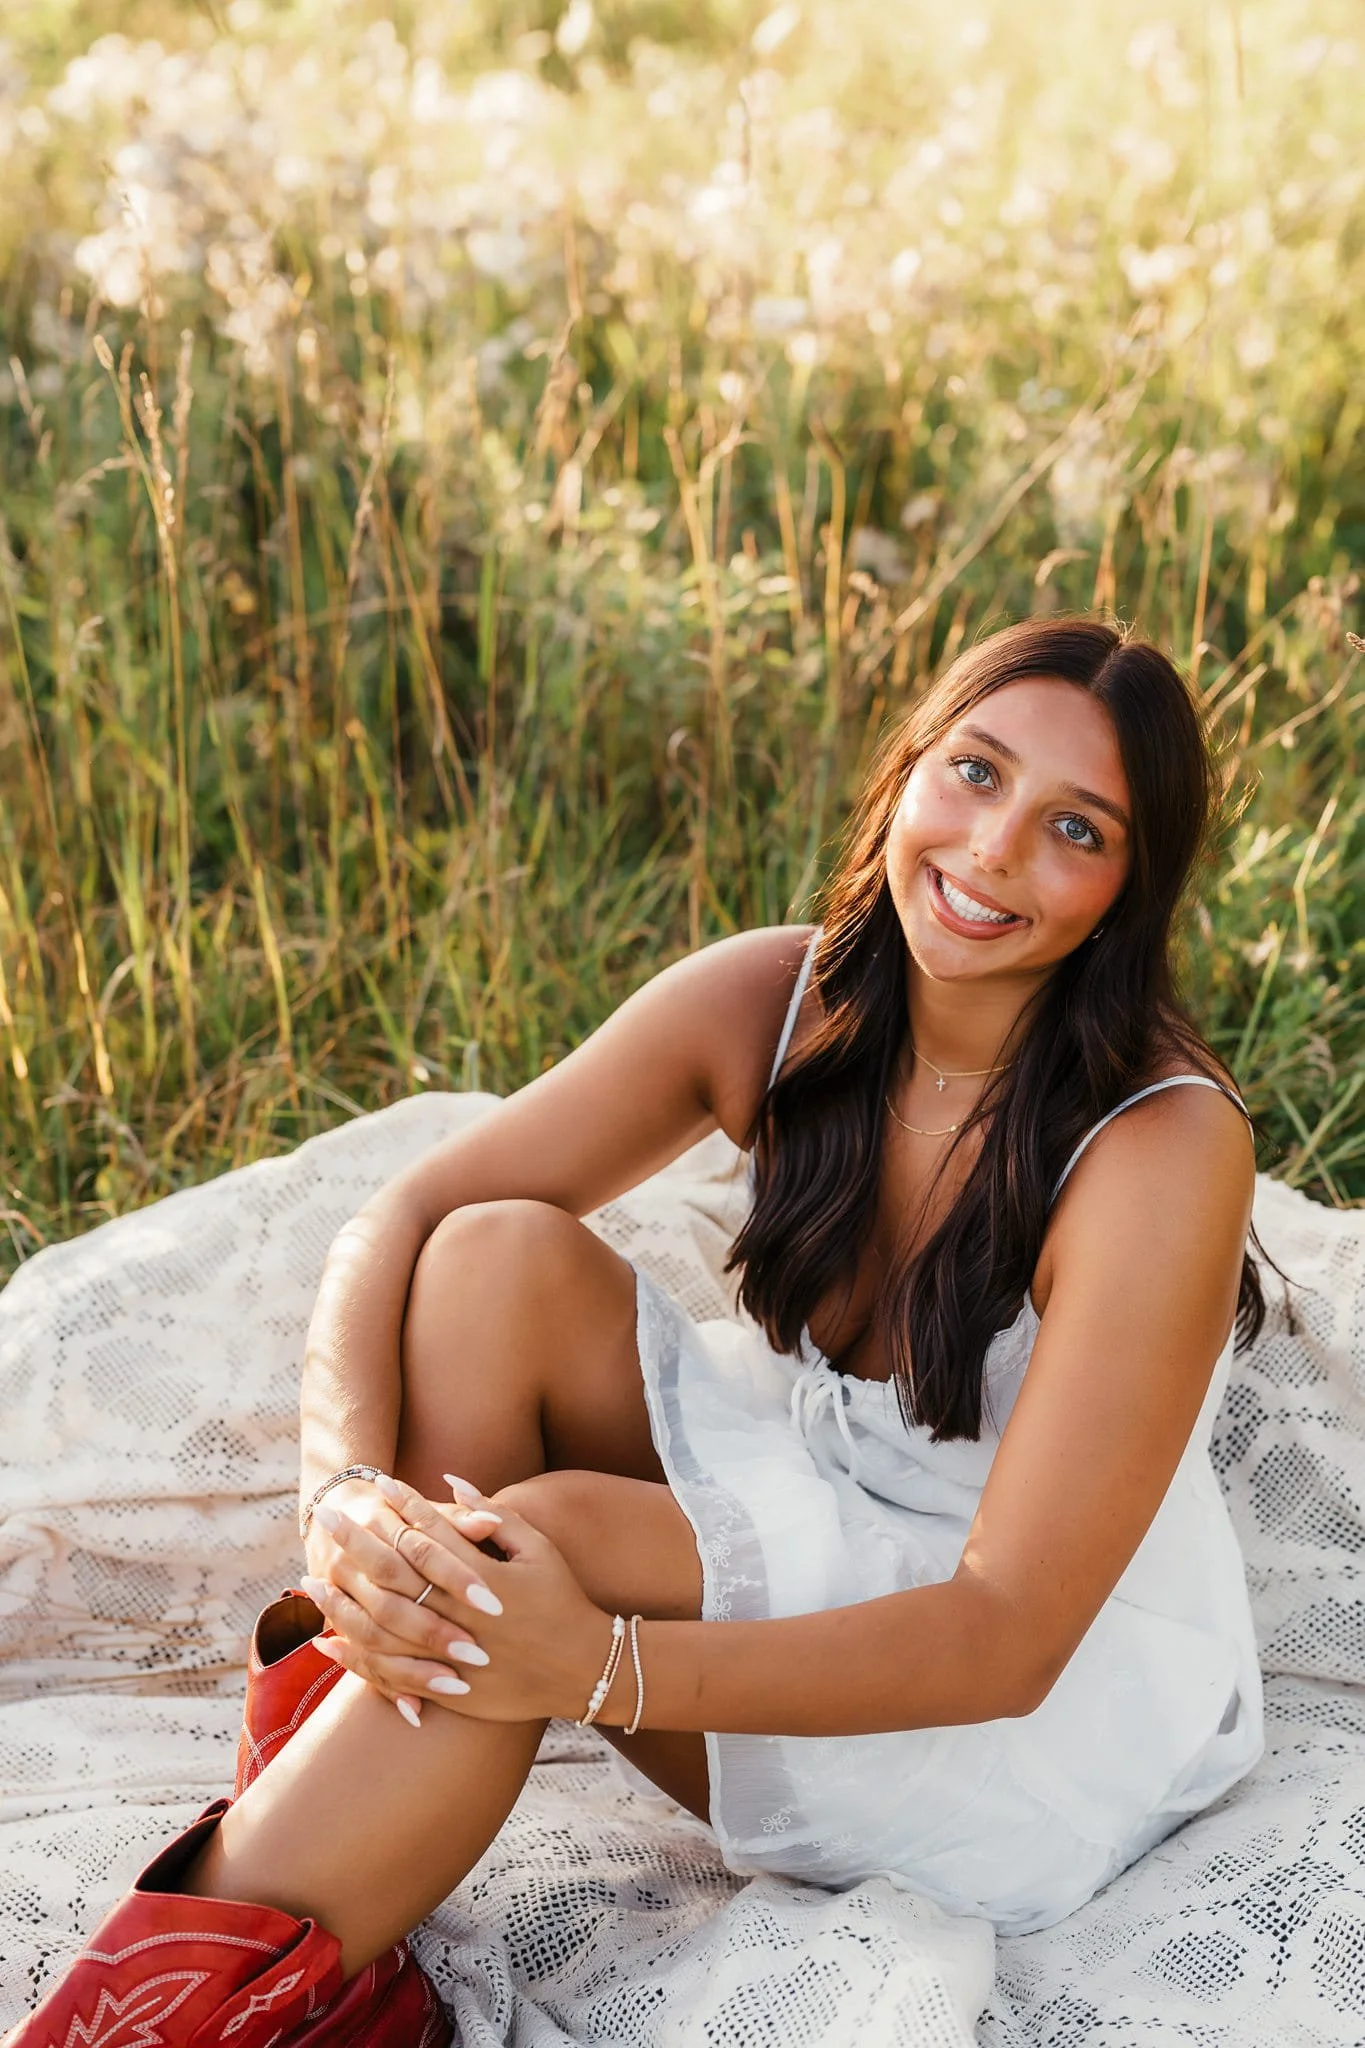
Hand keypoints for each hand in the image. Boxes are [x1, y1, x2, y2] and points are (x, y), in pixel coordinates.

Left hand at [307, 1473, 617, 1726]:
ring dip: (346, 1602)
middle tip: (330, 1519)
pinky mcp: (451, 1691)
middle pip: (398, 1576)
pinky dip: (357, 1659)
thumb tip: (453, 1482)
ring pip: (387, 1628)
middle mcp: (467, 1618)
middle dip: (360, 1544)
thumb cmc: (563, 1599)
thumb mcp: (539, 1550)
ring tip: (314, 1580)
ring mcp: (456, 1658)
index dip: (402, 1507)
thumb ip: (495, 1517)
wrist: (584, 1669)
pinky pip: (393, 1675)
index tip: (376, 1484)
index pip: (431, 1535)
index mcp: (488, 1579)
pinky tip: (327, 1643)